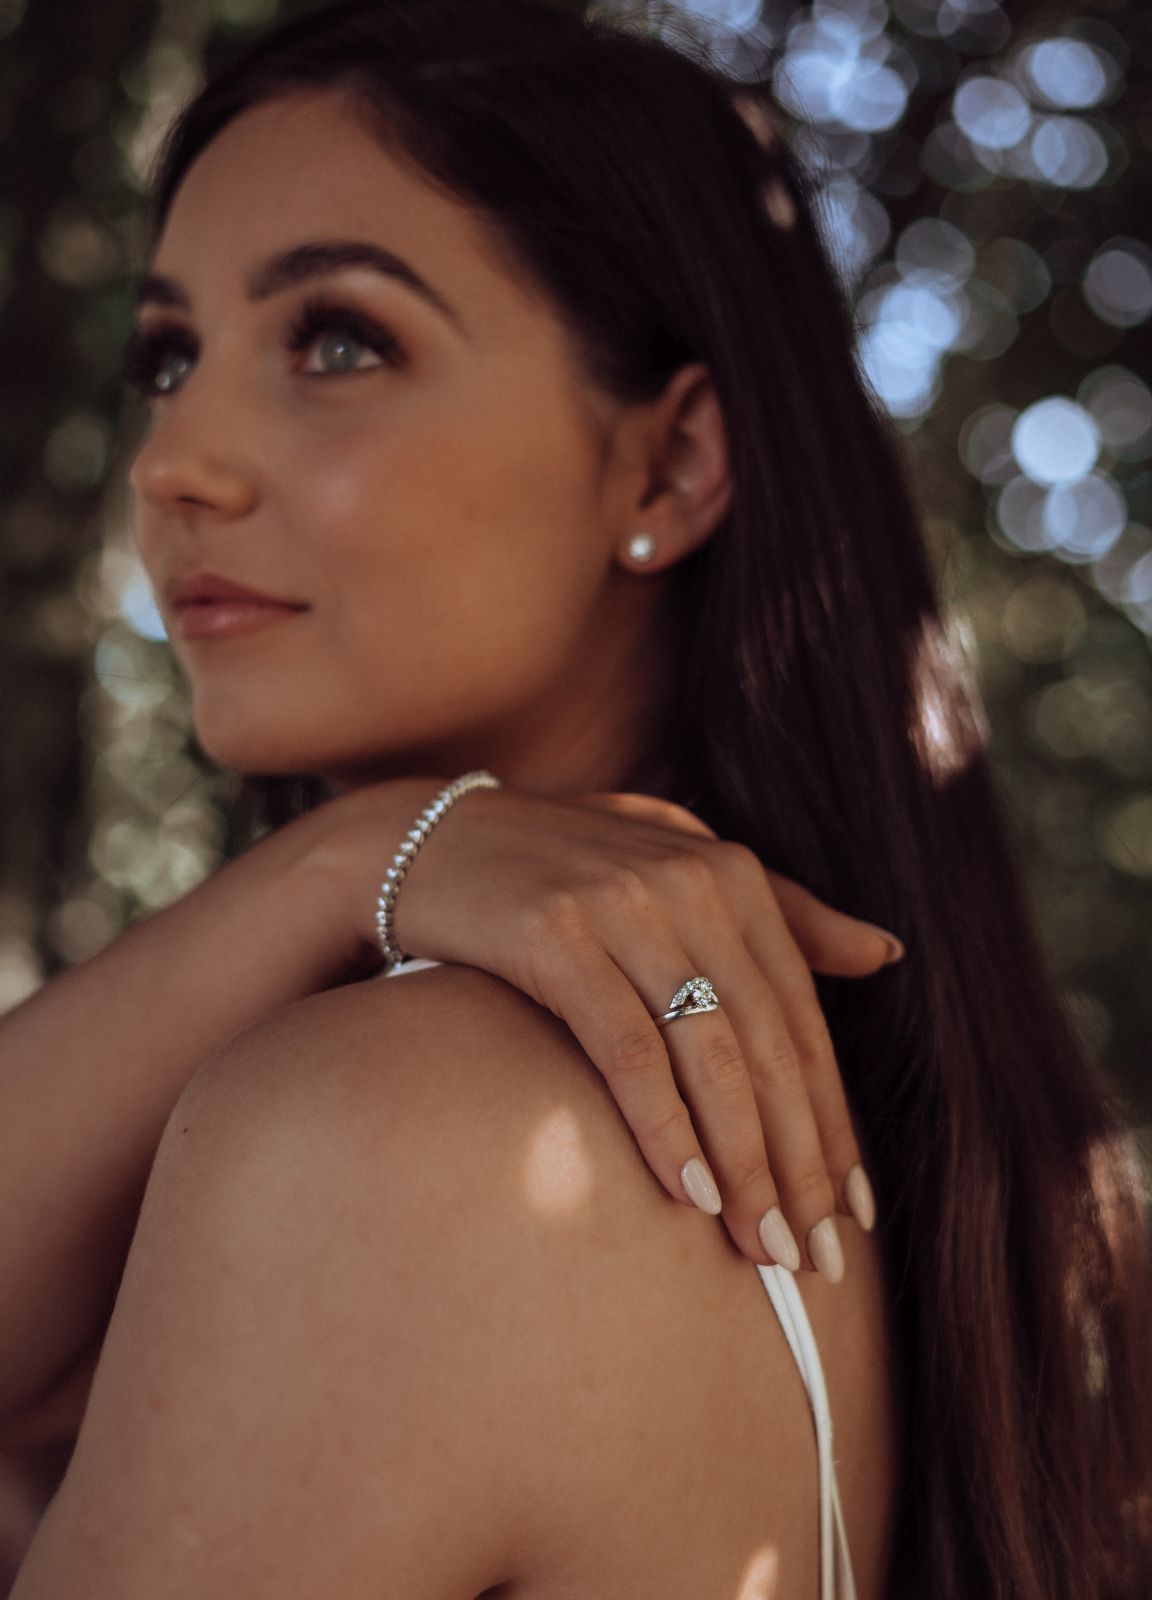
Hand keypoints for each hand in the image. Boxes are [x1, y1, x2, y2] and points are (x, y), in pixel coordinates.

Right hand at [311, 780, 903, 1278]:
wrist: (426, 841)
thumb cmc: (558, 869)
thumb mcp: (676, 866)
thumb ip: (781, 910)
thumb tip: (884, 953)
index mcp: (732, 874)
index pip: (801, 1022)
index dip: (832, 1122)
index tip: (853, 1212)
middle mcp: (691, 882)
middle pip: (765, 1048)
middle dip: (798, 1164)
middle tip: (813, 1260)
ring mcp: (624, 906)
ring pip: (708, 1055)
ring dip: (742, 1162)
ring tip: (759, 1247)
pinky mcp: (555, 934)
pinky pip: (626, 1046)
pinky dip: (662, 1123)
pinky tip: (686, 1191)